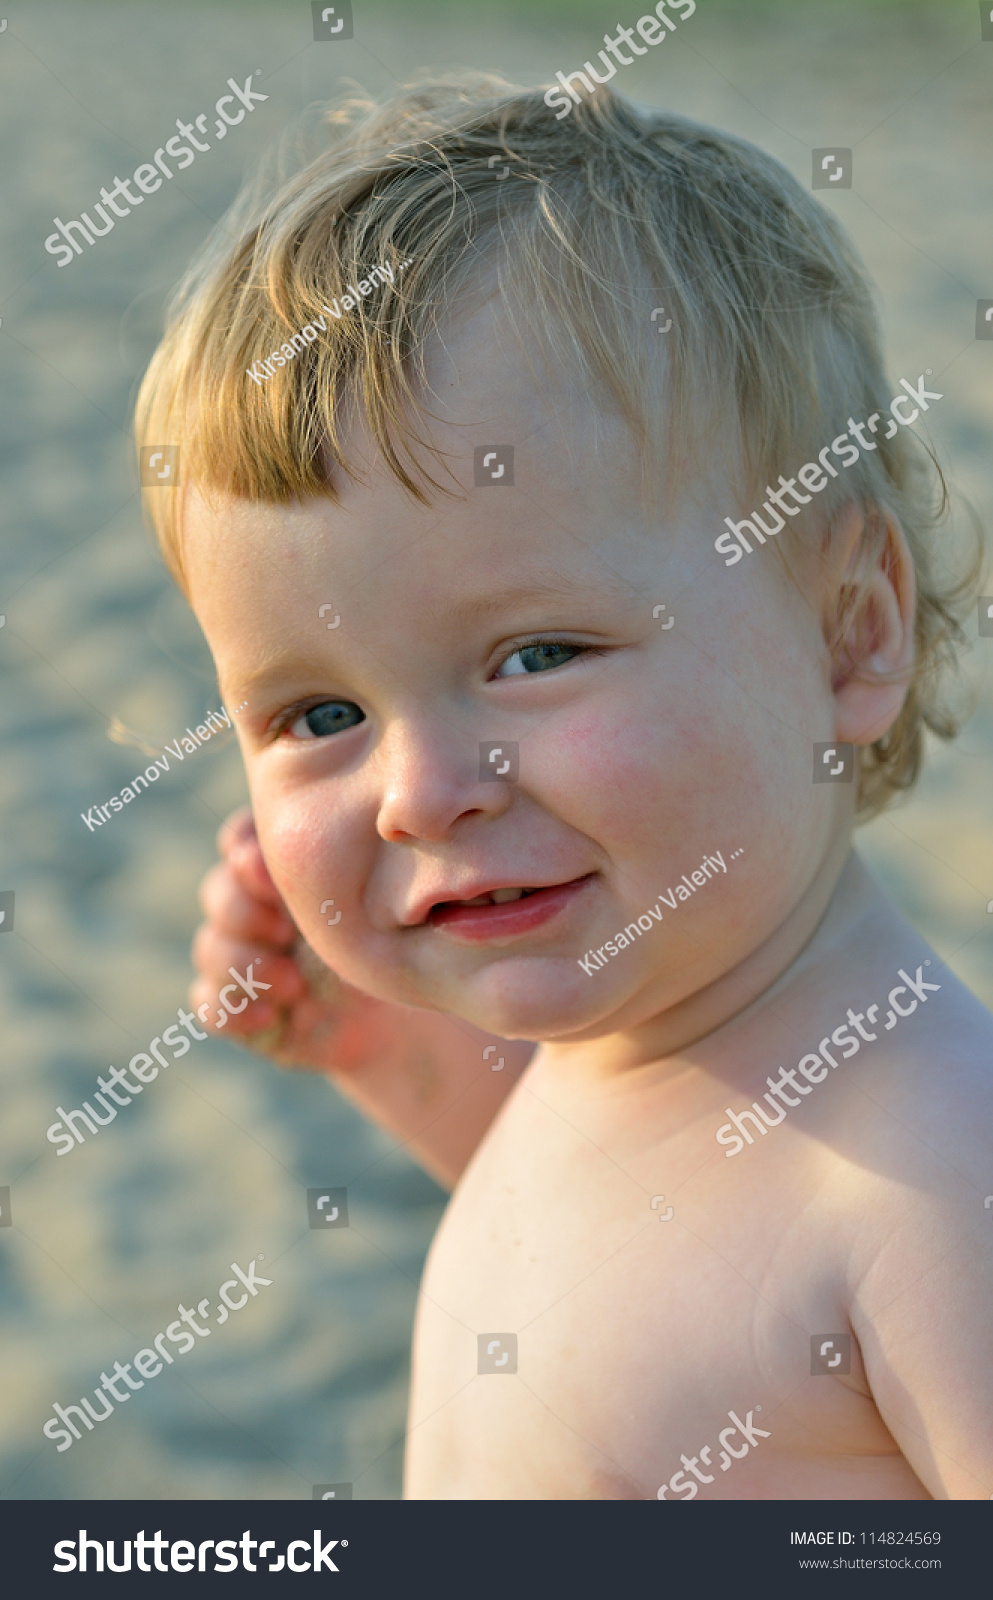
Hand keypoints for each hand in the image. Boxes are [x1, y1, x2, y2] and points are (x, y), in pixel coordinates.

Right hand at [191, 808, 534, 1184]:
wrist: (401, 1019)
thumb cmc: (403, 939)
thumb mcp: (398, 897)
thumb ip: (391, 863)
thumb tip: (415, 817)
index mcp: (288, 869)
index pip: (241, 840)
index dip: (245, 849)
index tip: (266, 863)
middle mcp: (258, 909)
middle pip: (219, 892)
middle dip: (242, 907)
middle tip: (283, 927)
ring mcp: (249, 961)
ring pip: (210, 947)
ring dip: (242, 962)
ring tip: (292, 982)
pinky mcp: (246, 1011)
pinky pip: (211, 1006)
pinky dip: (234, 1010)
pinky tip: (274, 1016)